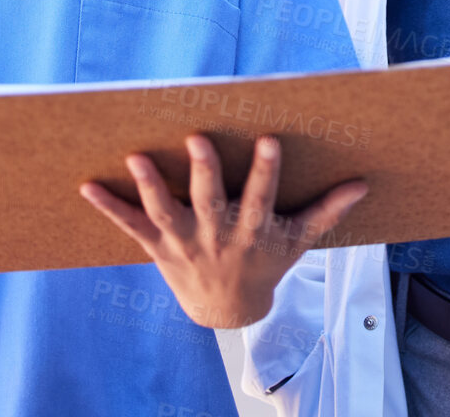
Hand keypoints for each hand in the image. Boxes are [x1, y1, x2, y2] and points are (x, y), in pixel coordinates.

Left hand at [79, 133, 368, 328]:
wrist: (226, 310)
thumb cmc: (264, 264)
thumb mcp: (297, 241)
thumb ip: (326, 211)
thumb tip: (362, 183)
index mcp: (252, 230)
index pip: (261, 198)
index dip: (265, 171)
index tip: (268, 140)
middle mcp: (216, 236)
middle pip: (209, 201)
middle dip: (204, 172)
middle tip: (196, 140)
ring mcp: (183, 242)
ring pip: (164, 212)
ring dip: (149, 186)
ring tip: (135, 158)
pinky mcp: (157, 247)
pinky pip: (130, 227)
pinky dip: (108, 207)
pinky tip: (87, 185)